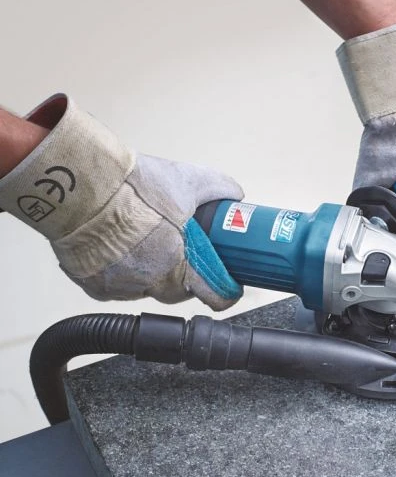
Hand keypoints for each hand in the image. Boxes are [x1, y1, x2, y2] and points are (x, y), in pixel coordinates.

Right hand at [0, 94, 242, 310]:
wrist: (79, 185)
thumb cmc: (131, 187)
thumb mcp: (188, 180)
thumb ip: (219, 188)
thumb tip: (235, 195)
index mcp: (178, 265)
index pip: (213, 296)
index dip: (224, 291)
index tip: (228, 286)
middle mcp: (150, 282)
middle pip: (178, 291)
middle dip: (185, 275)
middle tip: (182, 251)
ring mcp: (120, 287)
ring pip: (145, 287)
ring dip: (151, 271)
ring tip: (144, 241)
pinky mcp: (93, 285)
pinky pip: (115, 286)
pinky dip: (120, 271)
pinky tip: (118, 247)